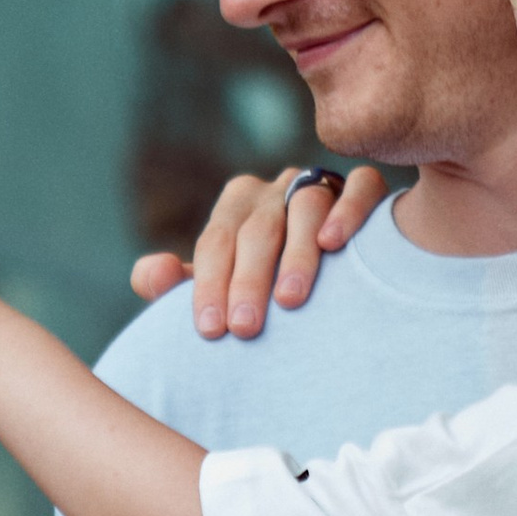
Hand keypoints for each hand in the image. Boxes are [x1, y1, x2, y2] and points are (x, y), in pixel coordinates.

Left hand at [130, 165, 391, 340]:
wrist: (342, 280)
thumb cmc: (270, 289)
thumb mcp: (223, 289)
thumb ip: (180, 286)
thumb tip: (150, 272)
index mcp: (237, 206)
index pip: (215, 242)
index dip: (209, 286)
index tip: (211, 331)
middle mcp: (276, 189)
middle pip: (257, 229)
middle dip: (248, 280)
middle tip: (245, 329)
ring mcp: (321, 185)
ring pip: (306, 207)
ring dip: (296, 253)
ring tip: (290, 300)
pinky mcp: (366, 189)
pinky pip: (361, 187)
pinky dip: (347, 211)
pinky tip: (335, 244)